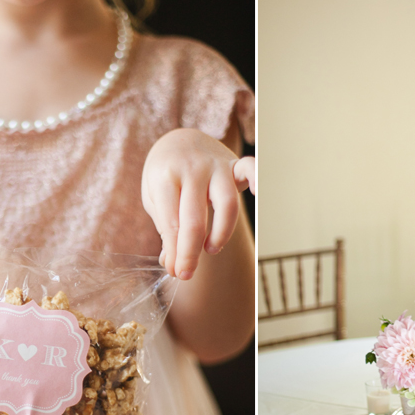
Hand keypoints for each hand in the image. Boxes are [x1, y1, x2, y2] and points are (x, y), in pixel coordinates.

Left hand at [141, 128, 253, 279]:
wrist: (180, 141)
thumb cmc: (166, 176)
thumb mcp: (155, 198)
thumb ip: (165, 228)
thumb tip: (172, 263)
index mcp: (165, 176)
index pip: (171, 223)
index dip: (175, 253)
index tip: (176, 271)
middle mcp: (191, 169)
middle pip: (194, 219)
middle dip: (190, 253)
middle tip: (186, 274)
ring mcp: (215, 165)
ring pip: (226, 204)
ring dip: (220, 233)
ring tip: (211, 249)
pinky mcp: (234, 164)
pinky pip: (250, 169)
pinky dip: (258, 181)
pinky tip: (259, 196)